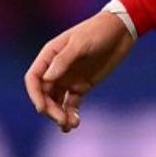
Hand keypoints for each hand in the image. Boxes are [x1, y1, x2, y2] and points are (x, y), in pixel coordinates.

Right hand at [24, 11, 134, 132]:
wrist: (122, 30)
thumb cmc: (98, 31)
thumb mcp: (81, 43)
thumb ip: (63, 60)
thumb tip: (46, 79)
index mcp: (50, 56)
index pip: (34, 78)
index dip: (34, 95)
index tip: (42, 108)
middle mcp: (56, 69)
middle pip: (44, 94)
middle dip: (50, 109)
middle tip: (61, 120)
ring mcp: (68, 79)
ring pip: (56, 102)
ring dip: (59, 115)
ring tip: (69, 126)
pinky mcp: (82, 86)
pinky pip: (71, 104)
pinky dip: (71, 114)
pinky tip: (75, 123)